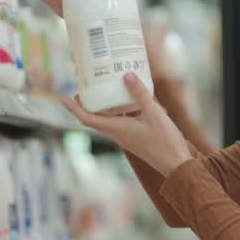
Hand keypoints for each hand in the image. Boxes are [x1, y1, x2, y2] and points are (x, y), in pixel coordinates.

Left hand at [61, 71, 193, 176]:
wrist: (176, 165)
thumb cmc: (165, 141)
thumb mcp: (154, 113)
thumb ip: (140, 94)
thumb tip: (126, 75)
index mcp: (117, 129)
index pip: (87, 118)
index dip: (73, 108)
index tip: (63, 97)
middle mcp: (117, 134)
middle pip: (93, 119)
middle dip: (84, 105)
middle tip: (83, 89)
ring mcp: (125, 137)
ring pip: (106, 122)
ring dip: (100, 109)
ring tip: (102, 92)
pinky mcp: (133, 138)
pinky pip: (118, 123)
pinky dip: (115, 112)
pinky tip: (126, 102)